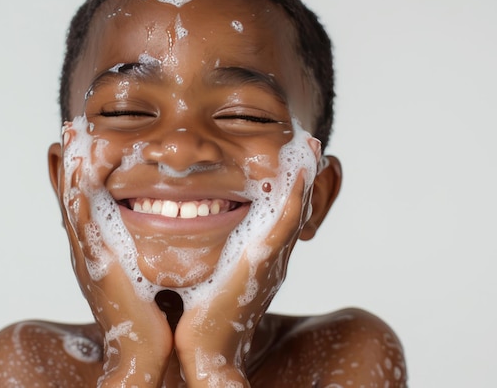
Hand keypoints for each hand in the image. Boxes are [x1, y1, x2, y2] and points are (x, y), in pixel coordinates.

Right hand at [59, 125, 172, 386]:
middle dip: (67, 164)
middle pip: (71, 198)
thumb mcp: (144, 274)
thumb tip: (167, 230)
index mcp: (98, 251)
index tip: (80, 146)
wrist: (141, 352)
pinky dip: (75, 192)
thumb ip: (146, 251)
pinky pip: (81, 218)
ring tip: (68, 137)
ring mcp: (89, 254)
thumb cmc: (148, 315)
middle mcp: (87, 249)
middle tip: (68, 130)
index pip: (85, 205)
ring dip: (68, 169)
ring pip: (72, 203)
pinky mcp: (97, 261)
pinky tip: (76, 167)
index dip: (78, 176)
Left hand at [174, 139, 320, 386]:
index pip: (278, 216)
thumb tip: (185, 229)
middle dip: (303, 177)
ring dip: (304, 179)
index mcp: (259, 259)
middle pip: (293, 209)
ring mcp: (271, 260)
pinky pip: (283, 225)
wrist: (205, 350)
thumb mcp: (206, 276)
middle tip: (311, 145)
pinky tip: (300, 176)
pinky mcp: (262, 263)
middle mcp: (272, 257)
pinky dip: (294, 200)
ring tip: (311, 149)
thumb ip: (208, 255)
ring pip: (293, 211)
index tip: (292, 160)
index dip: (288, 189)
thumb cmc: (200, 317)